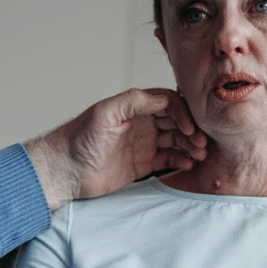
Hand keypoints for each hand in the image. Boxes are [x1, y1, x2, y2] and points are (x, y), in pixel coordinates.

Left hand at [24, 88, 206, 209]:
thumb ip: (134, 100)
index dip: (183, 112)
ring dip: (190, 145)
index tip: (190, 127)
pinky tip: (188, 163)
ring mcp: (143, 143)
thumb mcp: (106, 113)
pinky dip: (181, 159)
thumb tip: (165, 96)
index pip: (169, 102)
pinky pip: (169, 158)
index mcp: (134, 107)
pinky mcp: (142, 164)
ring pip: (176, 140)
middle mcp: (141, 123)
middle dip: (192, 130)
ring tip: (199, 154)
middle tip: (201, 142)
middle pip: (177, 121)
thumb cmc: (79, 140)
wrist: (65, 171)